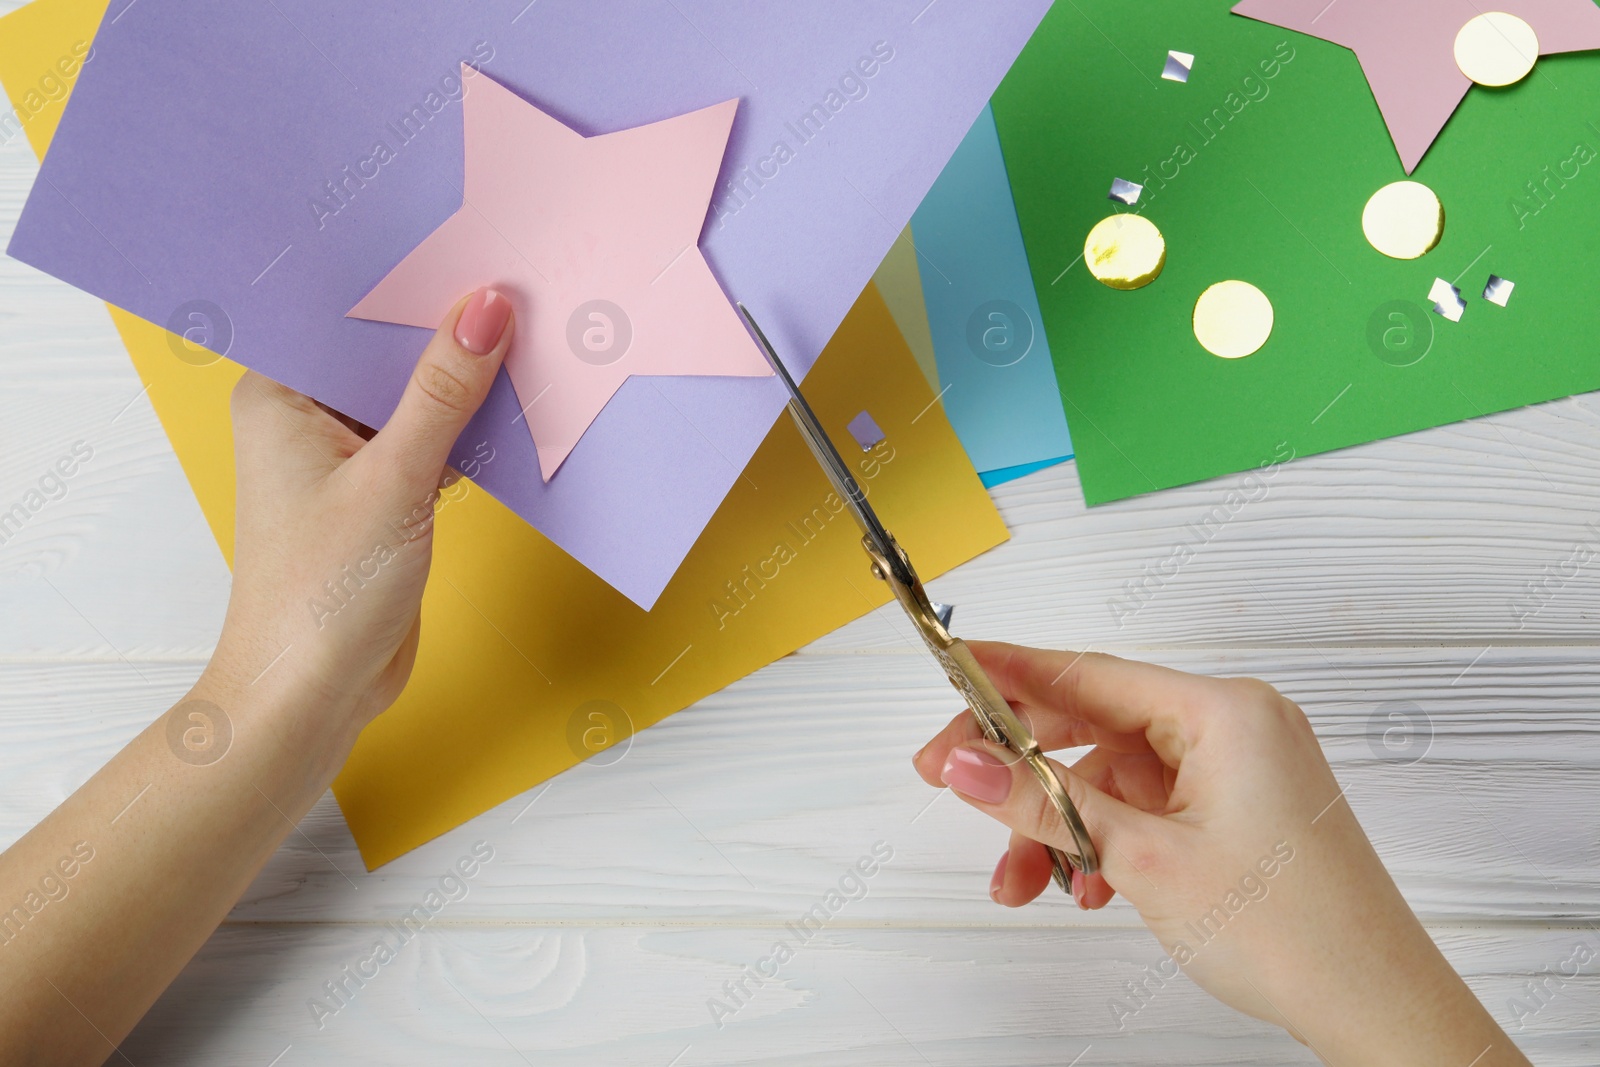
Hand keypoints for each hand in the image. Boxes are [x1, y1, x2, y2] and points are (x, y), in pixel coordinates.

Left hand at [207, 287, 512, 743]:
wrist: (311, 696)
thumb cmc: (320, 594)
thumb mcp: (393, 480)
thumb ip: (443, 393)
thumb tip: (486, 309)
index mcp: (279, 396)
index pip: (348, 316)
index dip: (409, 285)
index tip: (474, 253)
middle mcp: (306, 419)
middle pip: (387, 353)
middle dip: (448, 332)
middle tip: (520, 288)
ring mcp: (346, 459)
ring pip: (417, 399)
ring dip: (467, 385)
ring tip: (533, 337)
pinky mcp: (383, 497)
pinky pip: (432, 442)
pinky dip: (471, 433)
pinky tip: (520, 409)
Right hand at [913, 642, 1529, 1065]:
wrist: (1374, 1006)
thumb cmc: (1293, 932)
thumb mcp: (1142, 861)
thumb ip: (1044, 803)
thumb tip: (969, 765)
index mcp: (1224, 711)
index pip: (1088, 673)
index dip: (1009, 673)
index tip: (951, 666)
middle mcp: (1236, 724)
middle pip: (1095, 721)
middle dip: (1023, 766)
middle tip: (954, 780)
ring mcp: (1240, 766)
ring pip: (1115, 774)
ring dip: (1062, 822)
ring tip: (1021, 878)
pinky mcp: (1239, 806)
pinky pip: (1148, 804)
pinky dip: (1107, 838)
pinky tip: (1085, 885)